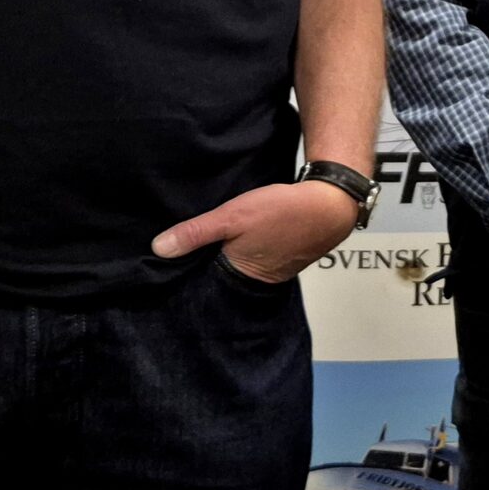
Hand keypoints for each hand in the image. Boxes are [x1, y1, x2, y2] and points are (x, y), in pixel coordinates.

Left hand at [152, 180, 358, 283]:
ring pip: (238, 266)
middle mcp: (256, 281)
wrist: (330, 205)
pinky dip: (244, 249)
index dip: (187, 277)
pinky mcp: (283, 256)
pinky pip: (255, 257)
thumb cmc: (281, 212)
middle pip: (221, 277)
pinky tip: (239, 237)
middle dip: (205, 267)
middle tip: (181, 254)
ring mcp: (272, 270)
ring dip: (226, 256)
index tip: (166, 270)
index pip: (204, 284)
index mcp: (240, 277)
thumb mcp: (232, 216)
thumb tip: (158, 249)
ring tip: (206, 244)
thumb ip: (196, 233)